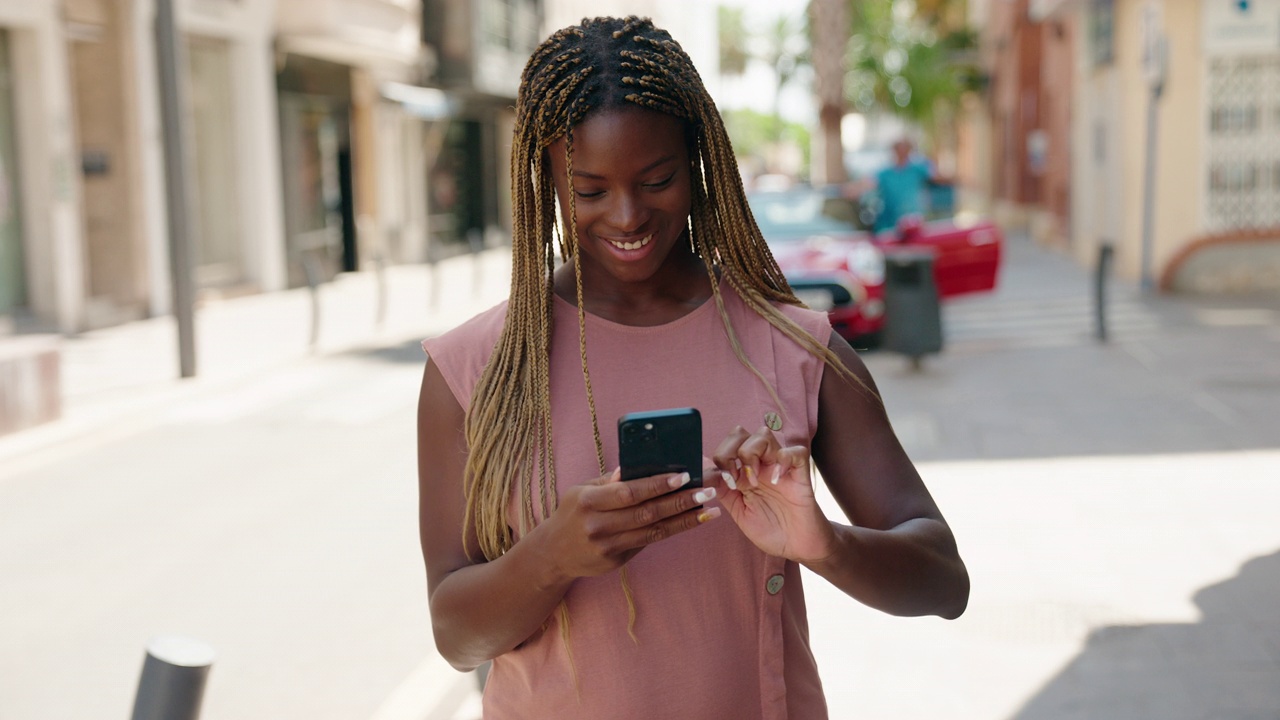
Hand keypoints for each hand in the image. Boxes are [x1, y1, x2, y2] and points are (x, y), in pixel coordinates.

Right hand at [533, 468, 719, 581]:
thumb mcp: (581, 490)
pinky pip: (647, 542)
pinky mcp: (615, 561)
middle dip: (681, 501)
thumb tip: (636, 467)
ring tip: (709, 510)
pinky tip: (690, 522)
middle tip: (707, 491)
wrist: (552, 554)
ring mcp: (607, 546)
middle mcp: (598, 525)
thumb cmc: (572, 513)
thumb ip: (609, 482)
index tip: (683, 476)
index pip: (629, 492)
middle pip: (647, 512)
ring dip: (685, 519)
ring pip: (653, 531)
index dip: (658, 485)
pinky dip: (671, 531)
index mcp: (588, 501)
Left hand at [708, 427, 836, 563]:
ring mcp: (780, 467)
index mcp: (744, 471)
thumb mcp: (738, 511)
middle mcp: (760, 464)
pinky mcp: (801, 474)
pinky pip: (796, 451)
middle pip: (740, 433)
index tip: (724, 482)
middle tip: (735, 478)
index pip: (726, 445)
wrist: (798, 547)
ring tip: (755, 481)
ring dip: (752, 453)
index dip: (719, 458)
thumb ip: (721, 490)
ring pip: (764, 434)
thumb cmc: (770, 529)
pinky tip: (777, 481)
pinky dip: (783, 460)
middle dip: (730, 450)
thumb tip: (702, 468)